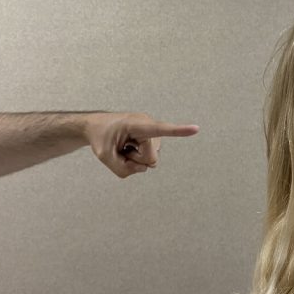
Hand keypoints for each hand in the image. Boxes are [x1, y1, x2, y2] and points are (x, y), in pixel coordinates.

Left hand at [83, 112, 198, 177]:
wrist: (97, 127)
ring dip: (134, 158)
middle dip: (134, 160)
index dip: (179, 131)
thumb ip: (122, 169)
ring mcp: (152, 135)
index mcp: (137, 124)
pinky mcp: (152, 141)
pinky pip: (148, 160)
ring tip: (123, 146)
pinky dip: (136, 158)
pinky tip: (128, 147)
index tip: (196, 129)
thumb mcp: (104, 156)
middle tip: (119, 148)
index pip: (161, 129)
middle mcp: (149, 126)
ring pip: (150, 161)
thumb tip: (144, 169)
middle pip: (150, 159)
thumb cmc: (100, 137)